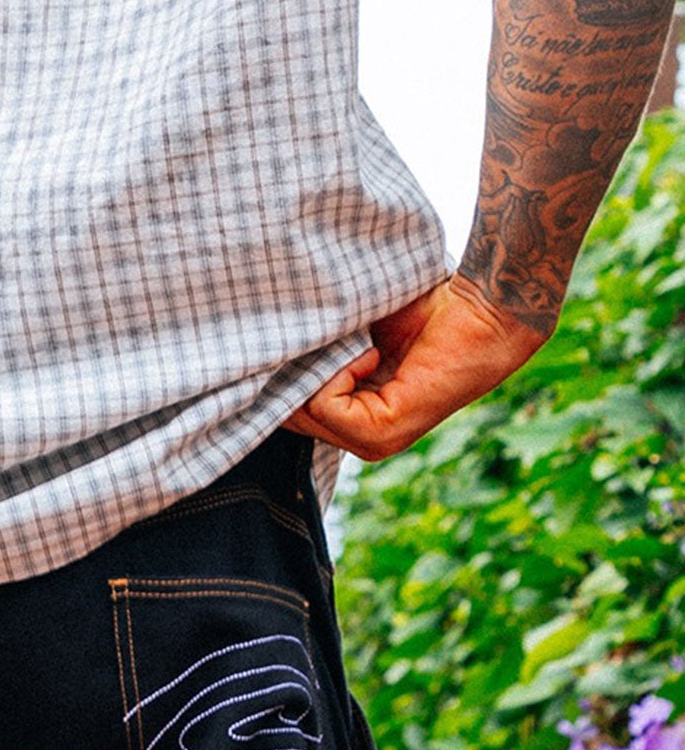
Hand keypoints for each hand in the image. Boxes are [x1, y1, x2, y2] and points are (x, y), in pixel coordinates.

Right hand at [283, 272, 548, 461]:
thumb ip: (318, 345)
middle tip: (326, 331)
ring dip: (321, 365)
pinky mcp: (382, 435)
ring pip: (303, 410)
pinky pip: (326, 405)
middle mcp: (361, 438)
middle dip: (294, 370)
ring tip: (360, 341)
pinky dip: (339, 372)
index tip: (289, 336)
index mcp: (355, 415)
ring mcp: (372, 442)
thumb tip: (266, 341)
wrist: (482, 308)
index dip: (281, 374)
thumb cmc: (426, 307)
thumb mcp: (353, 330)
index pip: (290, 409)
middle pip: (290, 412)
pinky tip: (372, 353)